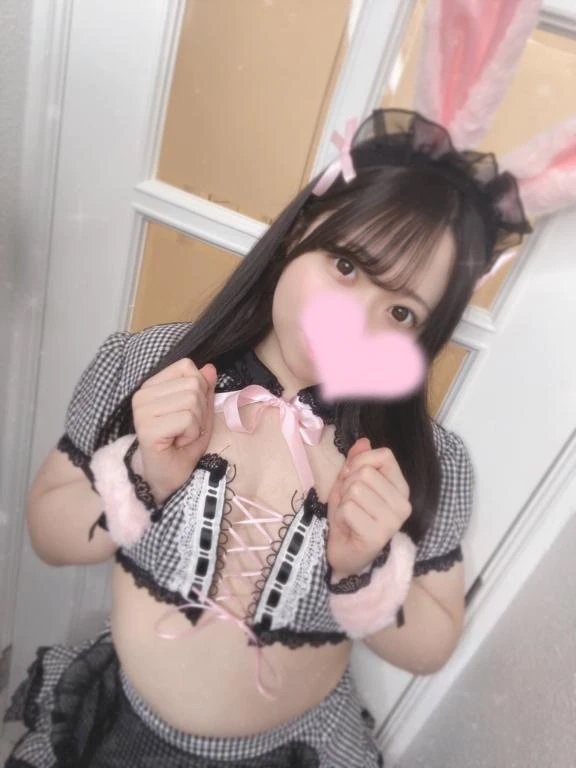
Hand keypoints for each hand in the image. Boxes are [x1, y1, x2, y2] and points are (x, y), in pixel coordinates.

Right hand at [131, 358, 216, 503]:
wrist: (167, 479)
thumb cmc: (181, 446)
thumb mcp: (200, 413)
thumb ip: (204, 389)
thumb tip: (210, 368)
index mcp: (151, 386)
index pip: (186, 367)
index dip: (199, 389)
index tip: (189, 413)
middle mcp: (142, 395)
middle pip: (192, 384)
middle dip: (200, 410)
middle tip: (186, 429)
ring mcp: (142, 411)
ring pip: (191, 400)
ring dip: (195, 423)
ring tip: (181, 436)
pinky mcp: (147, 428)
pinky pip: (187, 419)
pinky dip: (191, 434)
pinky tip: (177, 443)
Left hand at [326, 437, 411, 579]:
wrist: (343, 553)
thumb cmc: (349, 516)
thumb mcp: (350, 483)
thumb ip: (357, 462)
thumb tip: (364, 441)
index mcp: (401, 488)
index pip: (384, 455)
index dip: (360, 461)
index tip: (352, 478)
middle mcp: (403, 504)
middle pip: (365, 472)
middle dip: (347, 485)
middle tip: (349, 503)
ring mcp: (393, 521)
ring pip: (355, 489)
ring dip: (343, 501)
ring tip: (349, 515)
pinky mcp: (378, 536)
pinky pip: (348, 508)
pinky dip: (340, 515)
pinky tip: (347, 527)